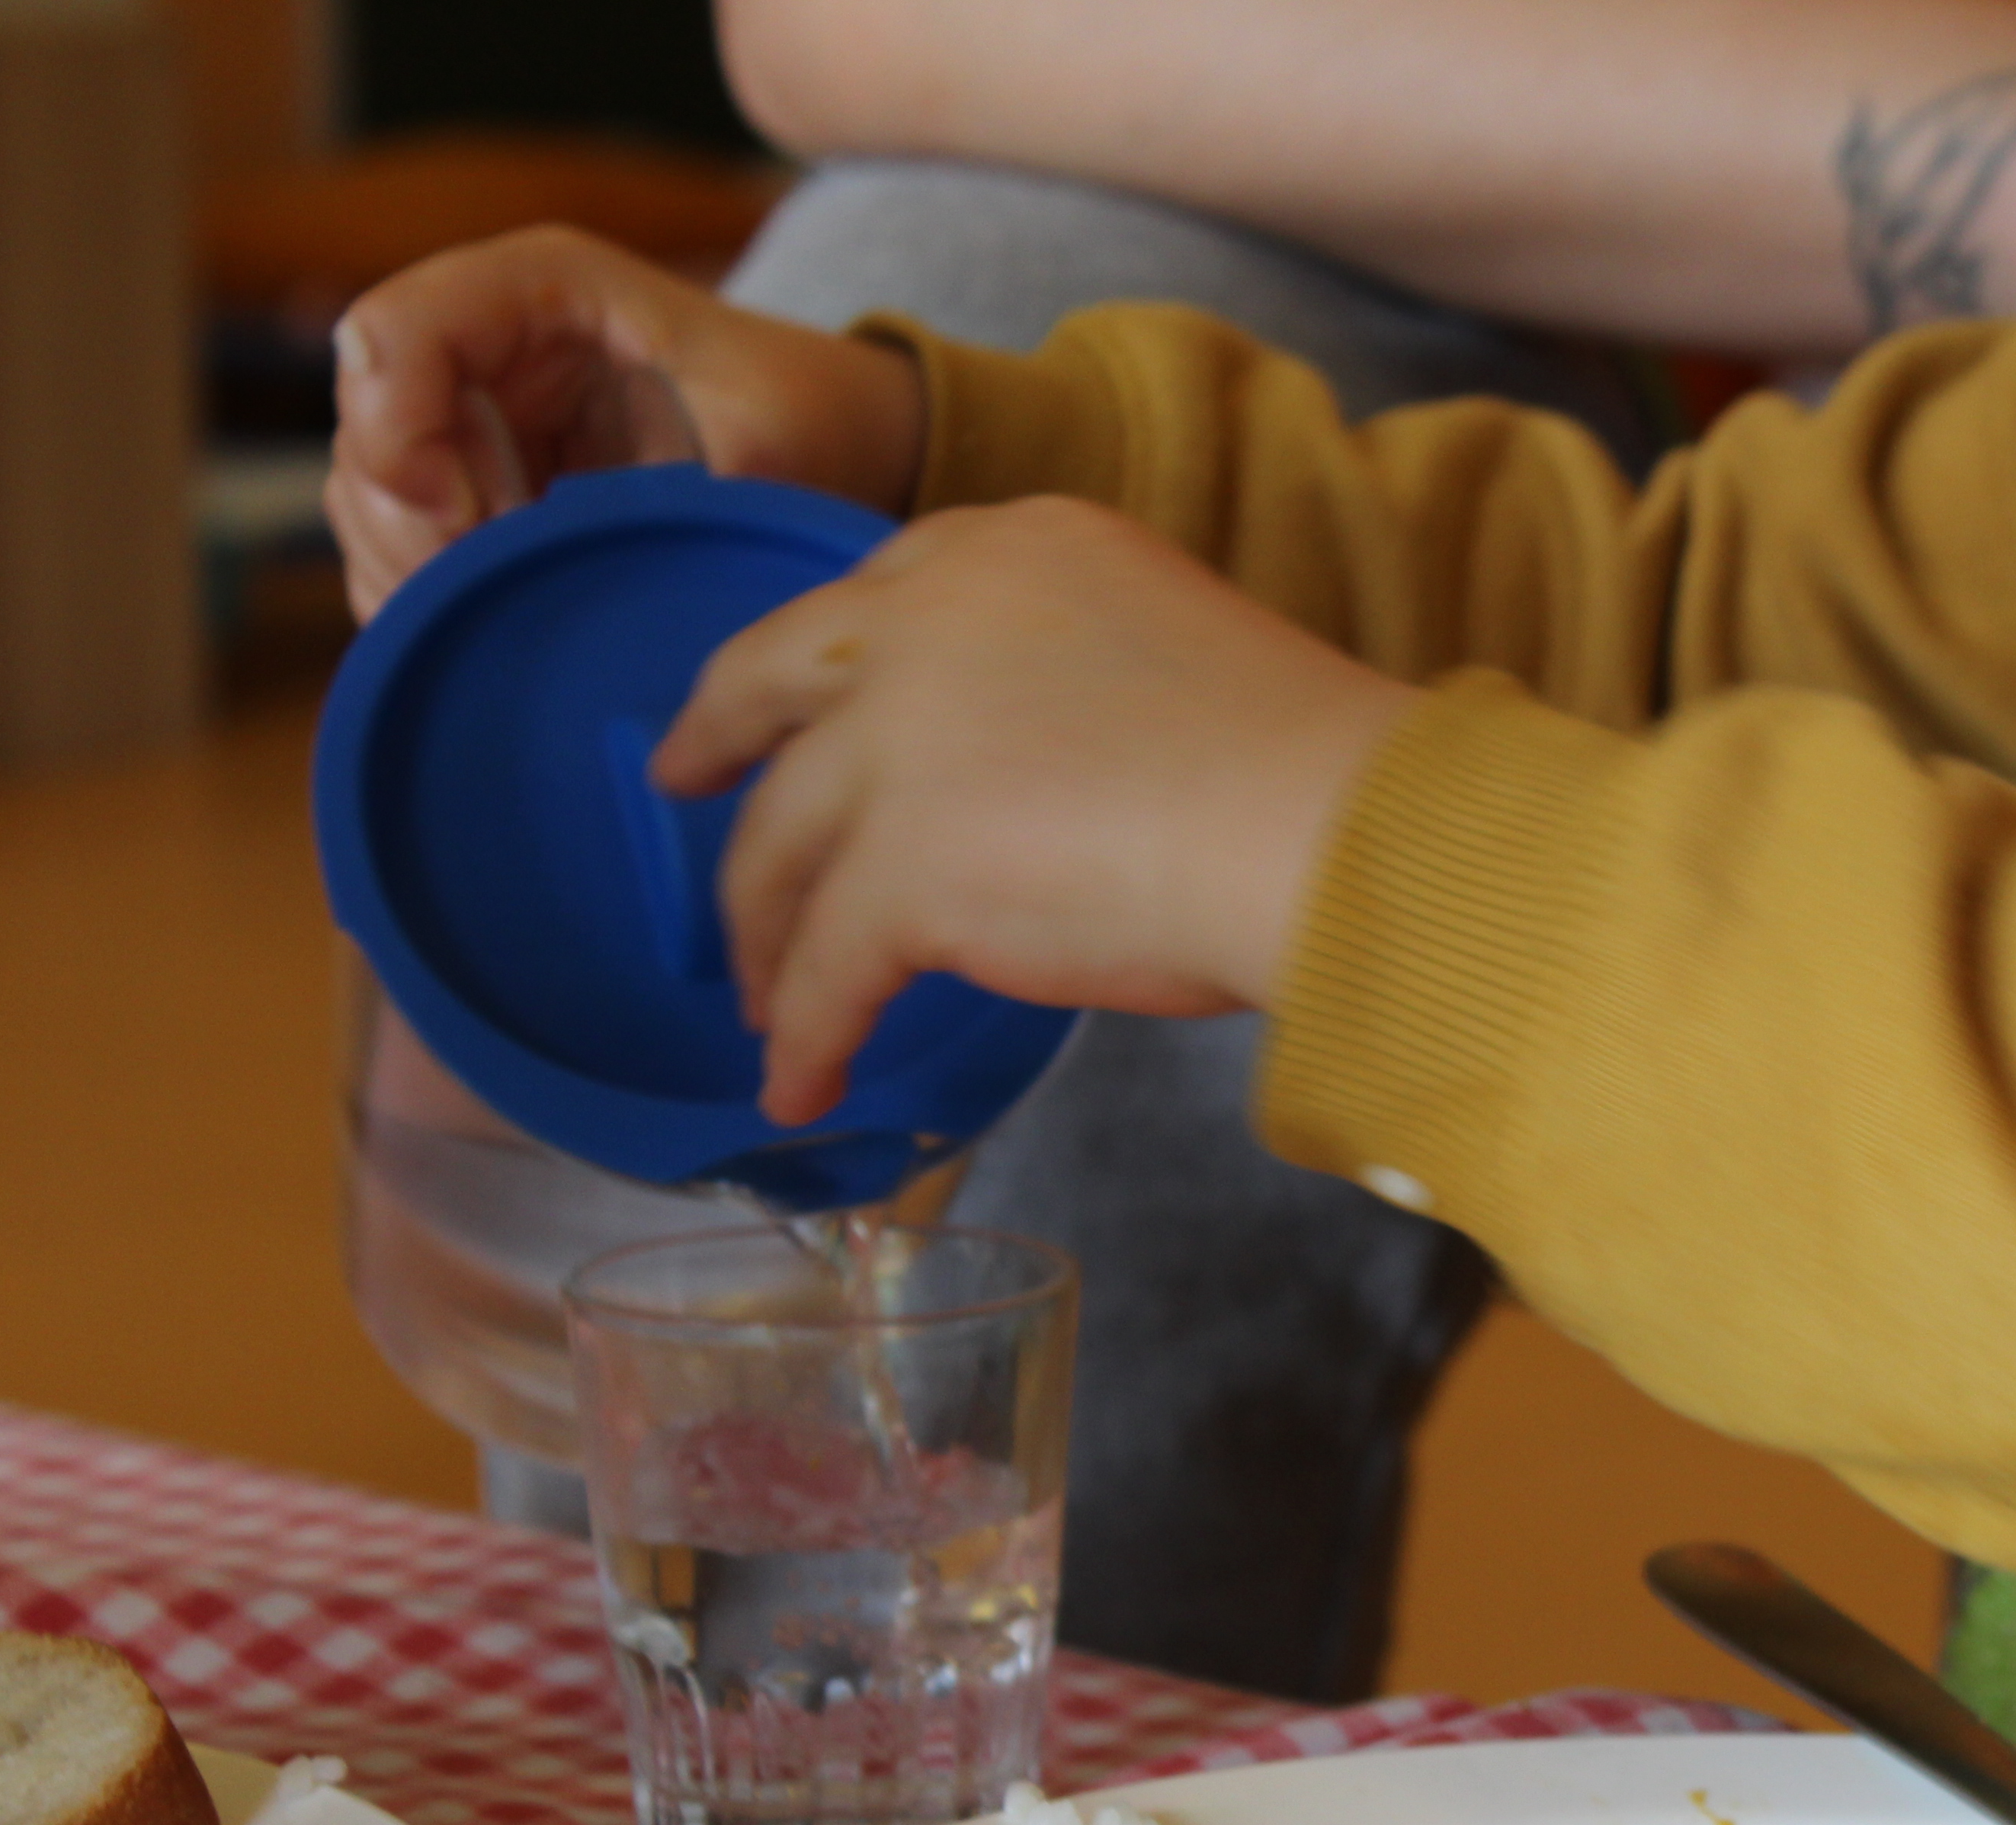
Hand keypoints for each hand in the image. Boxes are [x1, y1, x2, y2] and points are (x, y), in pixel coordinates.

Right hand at [326, 225, 928, 619]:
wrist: (835, 442)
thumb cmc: (803, 414)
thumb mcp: (765, 436)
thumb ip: (672, 484)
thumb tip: (567, 559)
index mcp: (539, 287)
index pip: (398, 328)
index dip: (391, 425)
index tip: (455, 517)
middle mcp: (486, 339)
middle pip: (365, 424)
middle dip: (408, 522)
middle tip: (488, 589)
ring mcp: (471, 414)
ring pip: (371, 495)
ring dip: (417, 568)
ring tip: (508, 607)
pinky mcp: (474, 486)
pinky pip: (404, 547)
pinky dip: (432, 595)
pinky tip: (497, 619)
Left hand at [648, 497, 1420, 1125]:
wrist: (1334, 832)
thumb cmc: (1309, 768)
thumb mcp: (1175, 654)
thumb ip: (1074, 681)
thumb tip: (1042, 783)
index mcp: (1015, 548)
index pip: (878, 587)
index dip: (822, 653)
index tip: (793, 690)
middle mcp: (929, 618)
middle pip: (772, 682)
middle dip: (713, 734)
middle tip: (681, 780)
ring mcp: (901, 743)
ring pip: (781, 846)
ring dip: (766, 932)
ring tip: (769, 1001)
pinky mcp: (902, 869)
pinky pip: (828, 971)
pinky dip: (809, 1037)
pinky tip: (803, 1085)